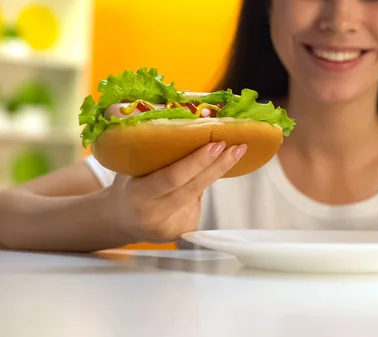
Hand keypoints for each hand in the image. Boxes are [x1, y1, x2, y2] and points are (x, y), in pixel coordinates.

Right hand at [103, 141, 245, 242]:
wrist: (121, 220)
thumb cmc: (129, 185)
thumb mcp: (131, 168)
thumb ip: (151, 150)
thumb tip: (181, 119)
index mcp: (138, 196)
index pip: (173, 178)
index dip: (197, 162)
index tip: (217, 144)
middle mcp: (154, 215)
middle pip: (194, 188)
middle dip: (219, 165)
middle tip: (238, 146)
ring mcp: (171, 227)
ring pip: (200, 194)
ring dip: (216, 172)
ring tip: (234, 152)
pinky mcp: (183, 232)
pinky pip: (198, 204)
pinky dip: (201, 187)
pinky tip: (200, 177)